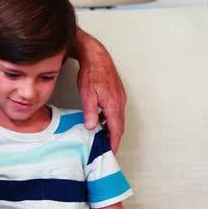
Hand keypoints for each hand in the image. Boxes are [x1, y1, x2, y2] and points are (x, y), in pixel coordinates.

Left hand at [75, 31, 126, 152]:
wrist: (96, 55)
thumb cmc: (91, 72)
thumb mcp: (87, 94)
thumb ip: (90, 112)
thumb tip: (92, 127)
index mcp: (114, 105)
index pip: (116, 130)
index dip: (114, 143)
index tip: (110, 153)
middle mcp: (120, 102)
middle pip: (119, 126)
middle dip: (114, 139)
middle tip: (106, 149)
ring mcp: (120, 97)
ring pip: (117, 118)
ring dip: (111, 128)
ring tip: (102, 138)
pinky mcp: (116, 93)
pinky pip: (115, 110)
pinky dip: (110, 119)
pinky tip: (100, 120)